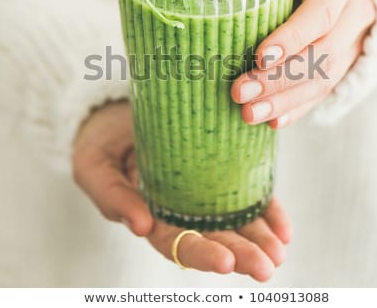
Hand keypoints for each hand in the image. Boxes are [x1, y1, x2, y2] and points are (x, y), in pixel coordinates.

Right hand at [73, 101, 292, 280]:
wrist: (118, 111)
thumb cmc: (102, 140)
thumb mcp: (94, 166)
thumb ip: (112, 196)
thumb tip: (141, 226)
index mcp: (150, 213)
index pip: (176, 242)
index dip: (200, 254)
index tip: (225, 262)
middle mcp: (181, 207)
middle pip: (212, 236)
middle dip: (240, 253)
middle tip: (267, 265)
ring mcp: (203, 188)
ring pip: (234, 219)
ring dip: (259, 237)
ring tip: (280, 249)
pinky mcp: (220, 166)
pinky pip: (245, 190)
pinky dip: (266, 209)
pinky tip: (282, 226)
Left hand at [231, 0, 375, 127]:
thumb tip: (212, 13)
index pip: (321, 12)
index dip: (292, 37)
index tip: (259, 58)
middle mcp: (356, 12)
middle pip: (322, 54)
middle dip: (278, 79)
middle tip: (240, 93)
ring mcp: (357, 42)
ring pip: (326, 79)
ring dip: (284, 101)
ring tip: (249, 114)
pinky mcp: (350, 64)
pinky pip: (326, 91)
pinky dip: (298, 108)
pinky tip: (274, 121)